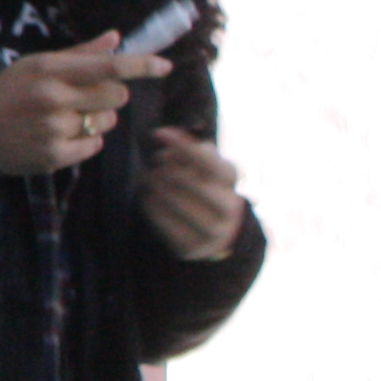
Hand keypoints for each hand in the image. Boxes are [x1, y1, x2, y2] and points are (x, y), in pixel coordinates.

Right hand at [0, 33, 164, 178]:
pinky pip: (94, 145)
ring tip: (65, 119)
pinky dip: (84, 141)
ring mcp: (55, 130)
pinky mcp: (54, 156)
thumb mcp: (33, 66)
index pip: (108, 66)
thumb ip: (78, 54)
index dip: (141, 65)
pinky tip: (59, 136)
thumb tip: (116, 38)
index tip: (164, 66)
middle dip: (109, 95)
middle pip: (116, 95)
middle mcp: (53, 99)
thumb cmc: (2, 94)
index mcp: (49, 71)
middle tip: (84, 97)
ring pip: (107, 122)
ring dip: (96, 120)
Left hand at [142, 126, 249, 260]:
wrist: (218, 232)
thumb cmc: (204, 187)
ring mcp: (213, 231)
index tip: (159, 132)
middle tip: (155, 162)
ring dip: (161, 189)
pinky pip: (170, 228)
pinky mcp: (193, 247)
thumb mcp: (204, 166)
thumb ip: (189, 150)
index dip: (184, 146)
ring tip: (149, 177)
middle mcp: (229, 207)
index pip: (211, 162)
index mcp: (232, 182)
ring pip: (184, 208)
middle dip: (172, 171)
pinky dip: (155, 209)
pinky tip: (148, 197)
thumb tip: (167, 137)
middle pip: (197, 185)